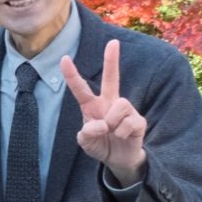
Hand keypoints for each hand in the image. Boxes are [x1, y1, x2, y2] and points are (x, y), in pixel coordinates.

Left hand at [62, 40, 146, 185]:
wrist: (119, 160)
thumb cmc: (100, 145)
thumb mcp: (86, 142)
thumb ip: (87, 134)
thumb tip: (100, 125)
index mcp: (92, 106)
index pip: (80, 89)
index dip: (72, 75)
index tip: (63, 58)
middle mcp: (109, 103)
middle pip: (111, 79)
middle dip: (112, 60)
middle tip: (113, 42)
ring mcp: (126, 110)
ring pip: (120, 106)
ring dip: (112, 123)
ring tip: (112, 133)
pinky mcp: (139, 121)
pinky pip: (128, 123)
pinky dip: (121, 133)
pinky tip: (122, 137)